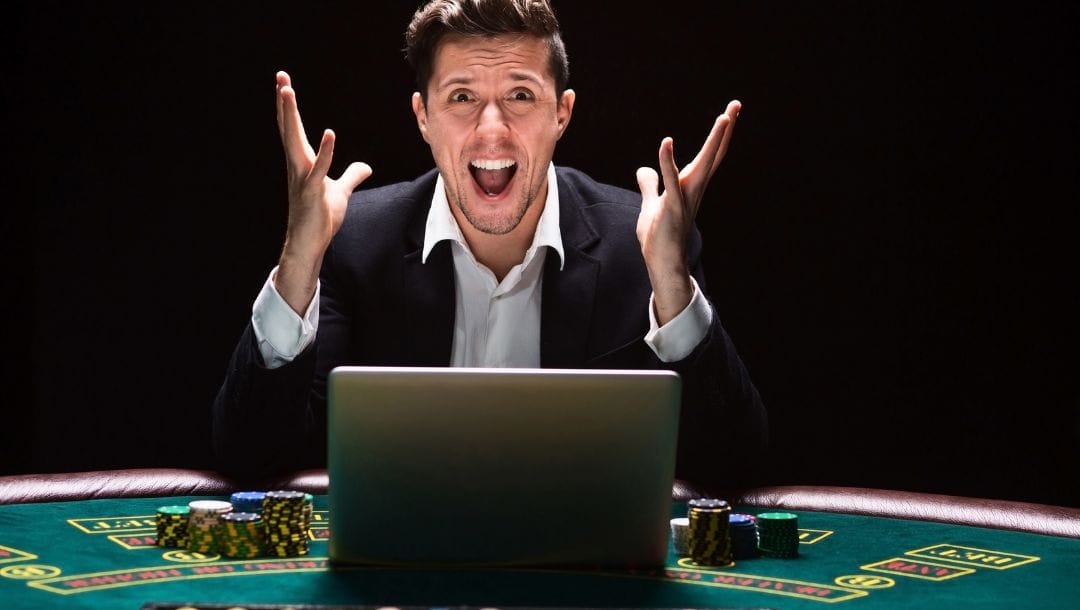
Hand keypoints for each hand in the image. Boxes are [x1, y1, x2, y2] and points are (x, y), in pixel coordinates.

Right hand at [274, 71, 372, 313]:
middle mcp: (298, 166)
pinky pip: (318, 169)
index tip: (284, 84)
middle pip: (289, 128)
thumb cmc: (321, 218)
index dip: (289, 107)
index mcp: (303, 163)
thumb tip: (365, 166)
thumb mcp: (341, 192)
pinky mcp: (312, 193)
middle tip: (281, 77)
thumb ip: (351, 176)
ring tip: (288, 92)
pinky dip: (325, 152)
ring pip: (295, 142)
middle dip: (285, 102)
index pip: (294, 129)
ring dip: (291, 117)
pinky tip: (330, 134)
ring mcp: (302, 178)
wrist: (311, 243)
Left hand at [635, 100, 740, 324]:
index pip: (708, 155)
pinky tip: (666, 142)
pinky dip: (667, 161)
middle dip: (725, 129)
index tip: (730, 112)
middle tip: (736, 104)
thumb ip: (650, 185)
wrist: (661, 264)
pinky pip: (670, 181)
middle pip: (713, 154)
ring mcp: (685, 198)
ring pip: (702, 164)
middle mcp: (694, 189)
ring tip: (724, 117)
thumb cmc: (658, 237)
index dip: (719, 134)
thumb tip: (644, 169)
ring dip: (713, 141)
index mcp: (690, 186)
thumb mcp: (651, 205)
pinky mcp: (671, 208)